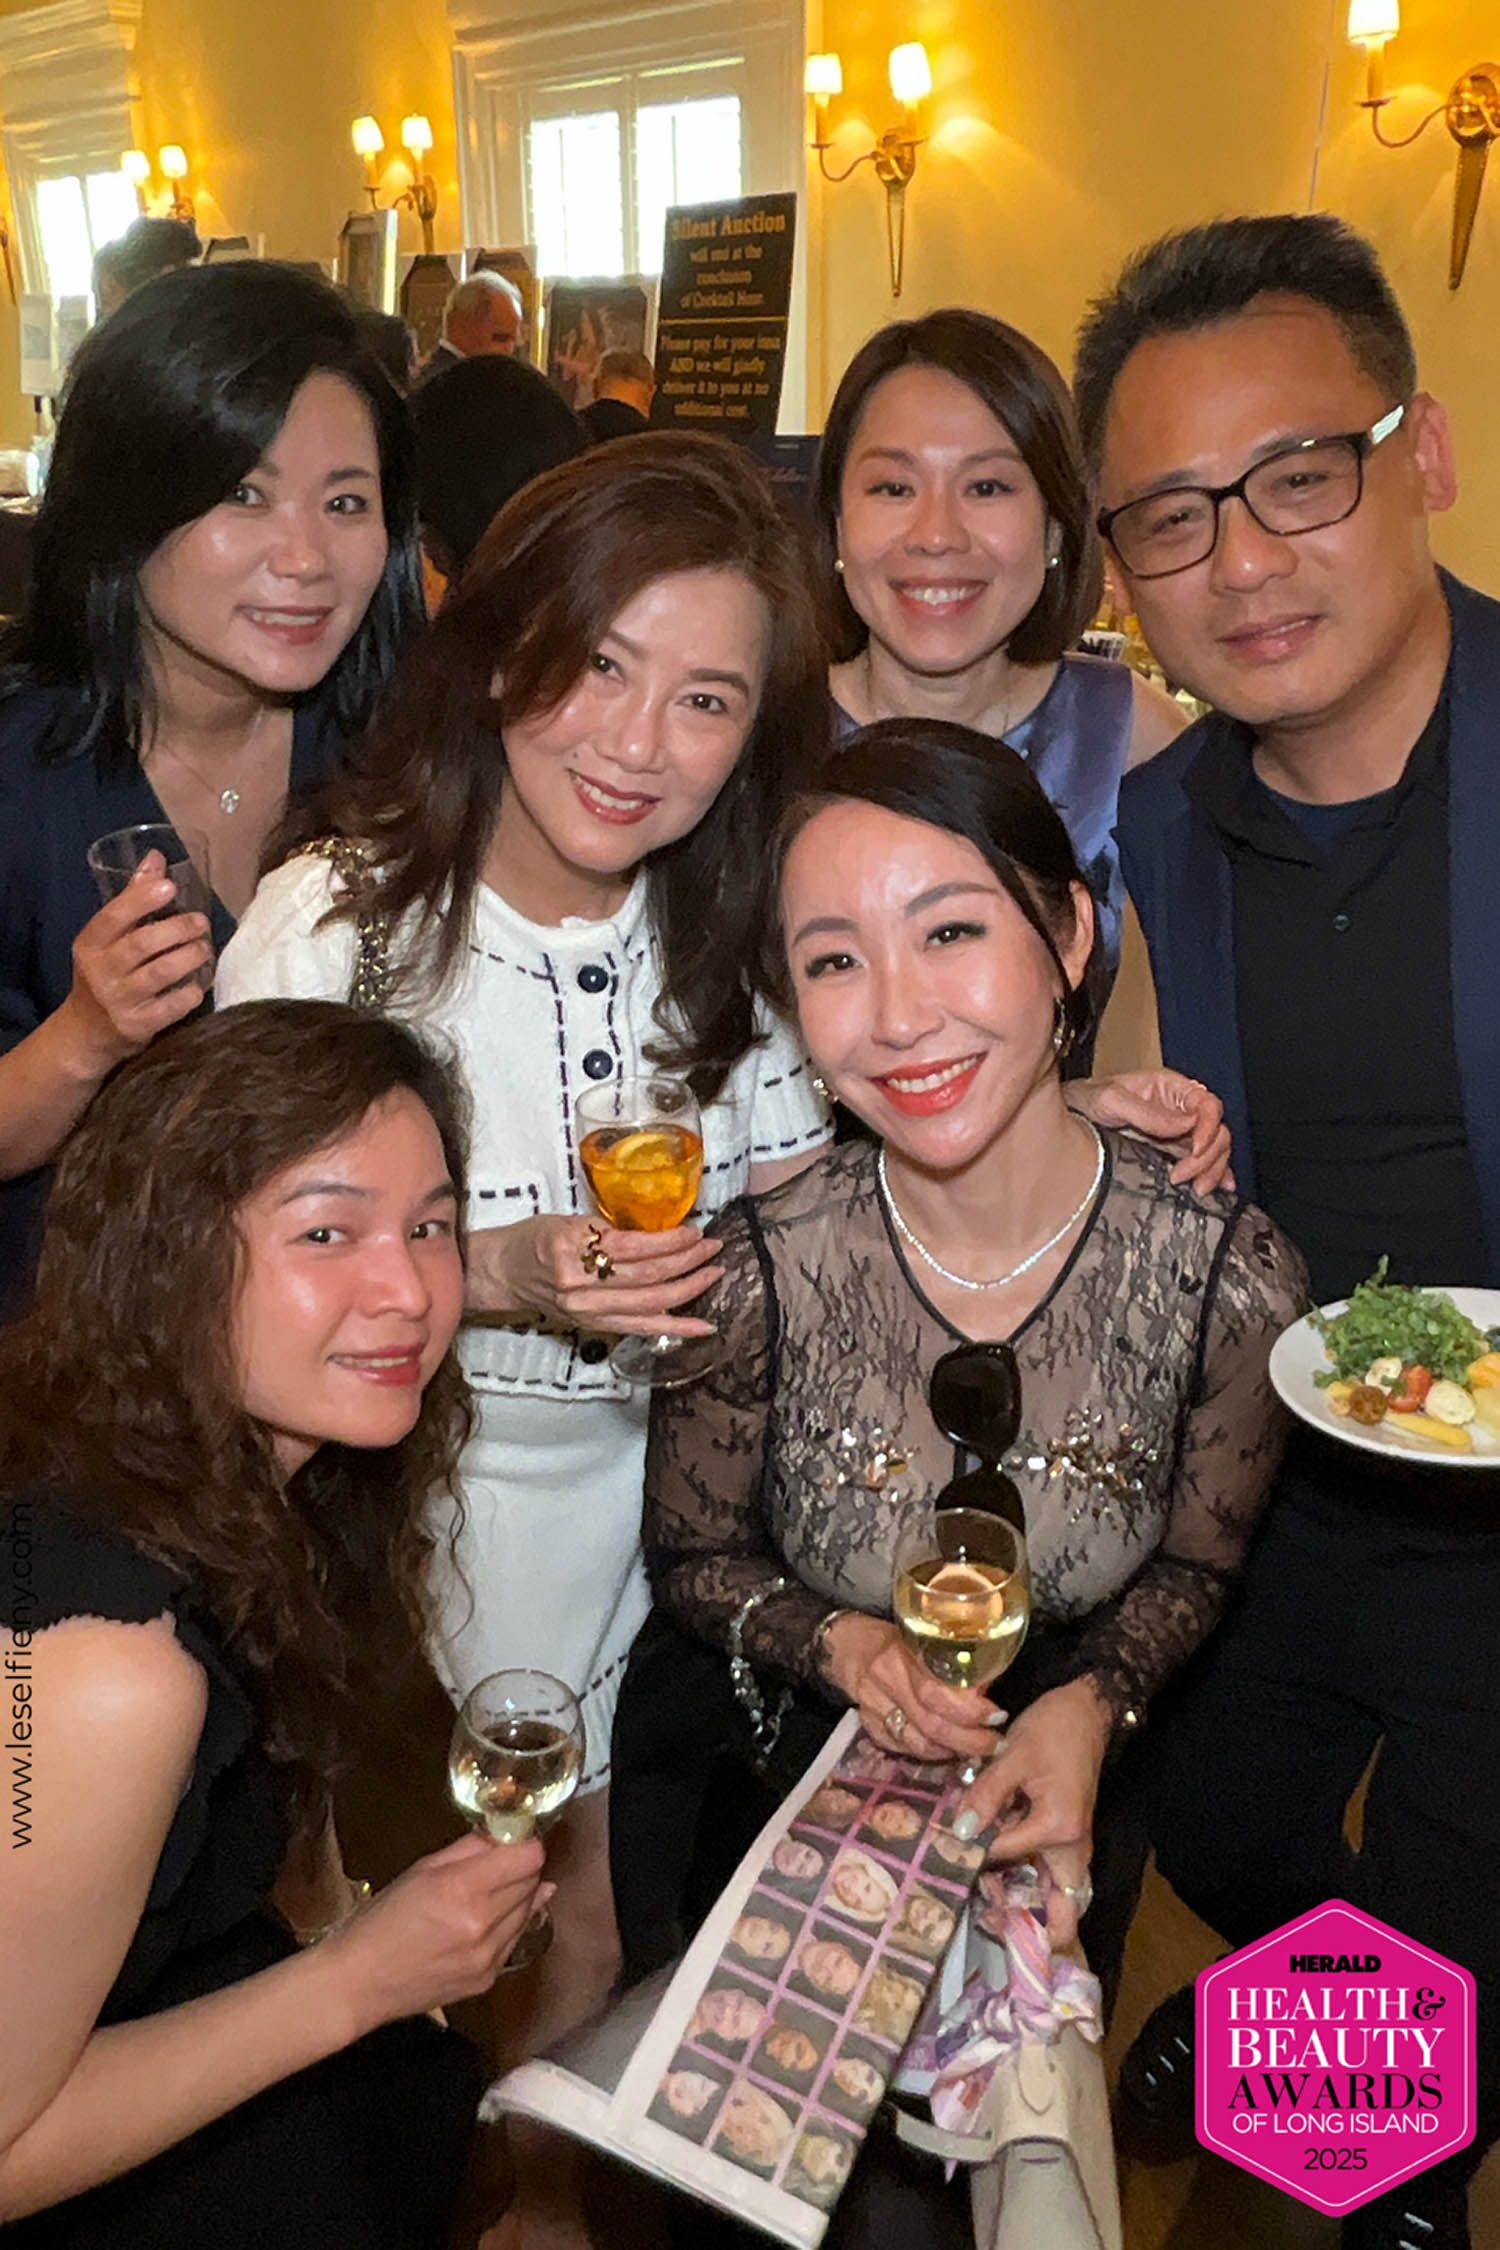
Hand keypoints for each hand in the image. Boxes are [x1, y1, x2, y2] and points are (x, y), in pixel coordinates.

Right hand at [58, 855, 210, 1075]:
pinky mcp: (138, 1025)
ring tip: (205, 948)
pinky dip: (191, 992)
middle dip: (178, 929)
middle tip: (201, 922)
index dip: (141, 899)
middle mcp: (102, 971)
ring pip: (161, 973)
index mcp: (90, 943)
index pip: (113, 916)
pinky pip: (172, 1006)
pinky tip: (199, 984)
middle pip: (143, 944)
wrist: (87, 1032)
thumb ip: (131, 900)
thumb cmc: (105, 973)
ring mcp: (119, 1000)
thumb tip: (156, 858)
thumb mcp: (107, 939)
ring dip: (191, 956)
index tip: (170, 886)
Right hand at [323, 1830, 547, 2034]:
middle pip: (532, 1882)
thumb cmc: (380, 1920)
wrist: (359, 1983)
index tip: (515, 1839)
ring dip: (516, 1897)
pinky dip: (506, 1926)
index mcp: (462, 1889)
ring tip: (486, 1893)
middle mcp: (483, 1925)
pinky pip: (514, 1941)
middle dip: (521, 1867)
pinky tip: (483, 1921)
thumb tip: (503, 1835)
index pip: (528, 1858)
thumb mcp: (421, 1870)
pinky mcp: (488, 1980)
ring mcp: (488, 1957)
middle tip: (498, 1862)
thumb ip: (469, 1849)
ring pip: (529, 1912)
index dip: (525, 1843)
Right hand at [465, 1213, 721, 1337]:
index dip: (670, 1240)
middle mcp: (581, 1283)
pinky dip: (675, 1327)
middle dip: (688, 1261)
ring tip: (714, 1273)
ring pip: (650, 1302)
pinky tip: (703, 1326)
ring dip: (689, 1288)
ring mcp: (588, 1310)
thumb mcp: (567, 1221)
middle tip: (714, 1248)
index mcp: (572, 1248)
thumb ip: (608, 1231)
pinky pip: (641, 1328)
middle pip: (647, 1275)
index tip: (694, 1231)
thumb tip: (658, 1235)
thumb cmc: (531, 1240)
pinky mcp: (593, 1326)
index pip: (634, 1247)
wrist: (500, 1273)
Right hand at [821, 1614, 1000, 1766]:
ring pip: (917, 1743)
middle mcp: (884, 1682)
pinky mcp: (868, 1725)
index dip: (969, 1710)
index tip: (996, 1715)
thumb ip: (949, 1660)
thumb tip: (988, 1684)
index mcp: (900, 1653)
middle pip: (930, 1724)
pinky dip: (929, 1752)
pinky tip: (945, 1748)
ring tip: (975, 1748)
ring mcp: (873, 1707)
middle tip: (994, 1743)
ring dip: (951, 1750)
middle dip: (969, 1739)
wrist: (849, 1644)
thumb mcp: (921, 1637)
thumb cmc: (895, 1636)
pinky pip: (903, 1747)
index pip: (936, 1692)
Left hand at [957, 1678, 1109, 1947]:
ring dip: (1027, 1909)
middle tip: (988, 1923)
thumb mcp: (1014, 1756)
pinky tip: (999, 1878)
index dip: (970, 1853)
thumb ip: (987, 1795)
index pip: (1003, 1855)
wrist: (1086, 1711)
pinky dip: (1030, 1886)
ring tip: (989, 1910)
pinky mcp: (1066, 1839)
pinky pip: (1051, 1877)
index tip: (942, 1850)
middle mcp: (1072, 1848)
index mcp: (1059, 1830)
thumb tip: (960, 1831)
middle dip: (1029, 1929)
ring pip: (1057, 1898)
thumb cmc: (1053, 1730)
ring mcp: (1072, 1846)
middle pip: (1061, 1912)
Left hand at [1069, 1069, 1233, 1196]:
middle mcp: (1180, 1110)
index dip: (1208, 1127)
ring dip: (1212, 1171)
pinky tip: (1219, 1189)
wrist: (1071, 1120)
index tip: (1195, 1148)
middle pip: (1217, 1131)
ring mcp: (1180, 1133)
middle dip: (1207, 1157)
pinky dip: (1216, 1175)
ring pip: (1216, 1150)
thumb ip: (1147, 1112)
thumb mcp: (1109, 1100)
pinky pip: (1205, 1163)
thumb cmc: (1087, 1101)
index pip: (1208, 1105)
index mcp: (1170, 1089)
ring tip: (1196, 1188)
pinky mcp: (1175, 1152)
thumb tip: (1186, 1123)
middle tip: (1182, 1176)